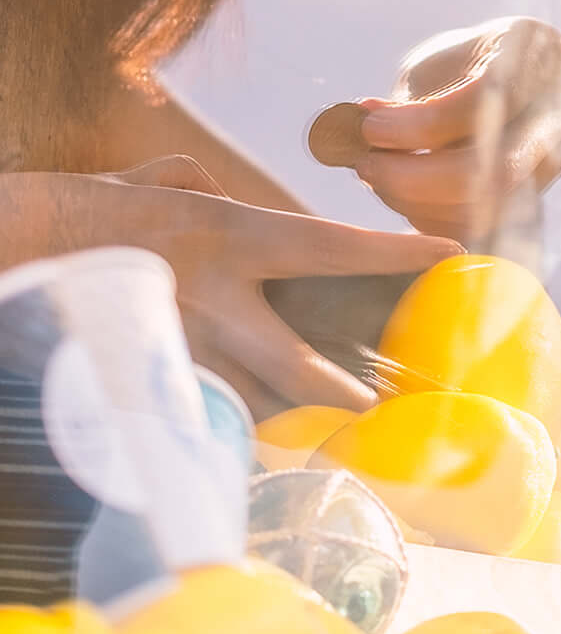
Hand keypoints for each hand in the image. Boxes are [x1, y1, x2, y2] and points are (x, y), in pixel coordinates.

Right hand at [9, 159, 451, 408]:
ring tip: (310, 436)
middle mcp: (210, 294)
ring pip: (246, 402)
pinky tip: (234, 448)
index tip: (444, 255)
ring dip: (277, 422)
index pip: (328, 244)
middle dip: (336, 389)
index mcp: (223, 231)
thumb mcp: (148, 184)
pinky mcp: (137, 383)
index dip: (391, 252)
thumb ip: (193, 186)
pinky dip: (217, 431)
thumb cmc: (79, 211)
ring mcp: (173, 347)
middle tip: (371, 402)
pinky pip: (195, 419)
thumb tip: (214, 189)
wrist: (7, 244)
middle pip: (294, 358)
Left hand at [317, 19, 560, 244]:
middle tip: (364, 165)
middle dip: (418, 178)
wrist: (501, 84)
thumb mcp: (431, 68)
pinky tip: (401, 199)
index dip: (423, 125)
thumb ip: (403, 103)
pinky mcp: (534, 199)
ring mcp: (552, 161)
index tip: (369, 128)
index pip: (488, 101)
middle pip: (497, 169)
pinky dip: (433, 222)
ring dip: (418, 203)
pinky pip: (482, 228)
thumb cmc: (458, 67)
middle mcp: (559, 112)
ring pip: (489, 207)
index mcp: (538, 53)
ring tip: (375, 177)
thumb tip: (359, 131)